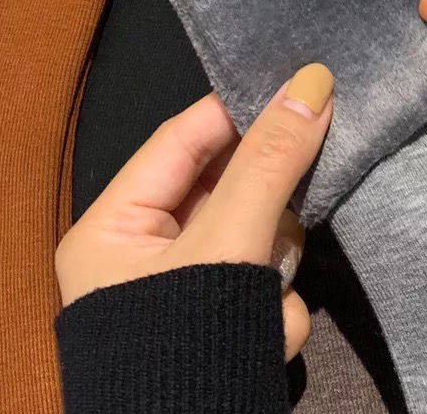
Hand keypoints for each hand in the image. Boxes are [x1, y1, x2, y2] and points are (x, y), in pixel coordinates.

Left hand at [55, 65, 333, 359]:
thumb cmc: (185, 346)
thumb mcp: (227, 246)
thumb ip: (269, 164)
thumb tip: (312, 80)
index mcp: (113, 226)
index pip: (182, 140)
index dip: (239, 108)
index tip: (298, 85)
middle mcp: (142, 255)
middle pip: (223, 191)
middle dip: (265, 204)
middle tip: (310, 176)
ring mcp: (184, 295)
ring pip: (252, 241)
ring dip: (272, 268)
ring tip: (264, 297)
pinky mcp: (218, 328)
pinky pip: (258, 288)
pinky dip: (271, 310)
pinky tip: (265, 339)